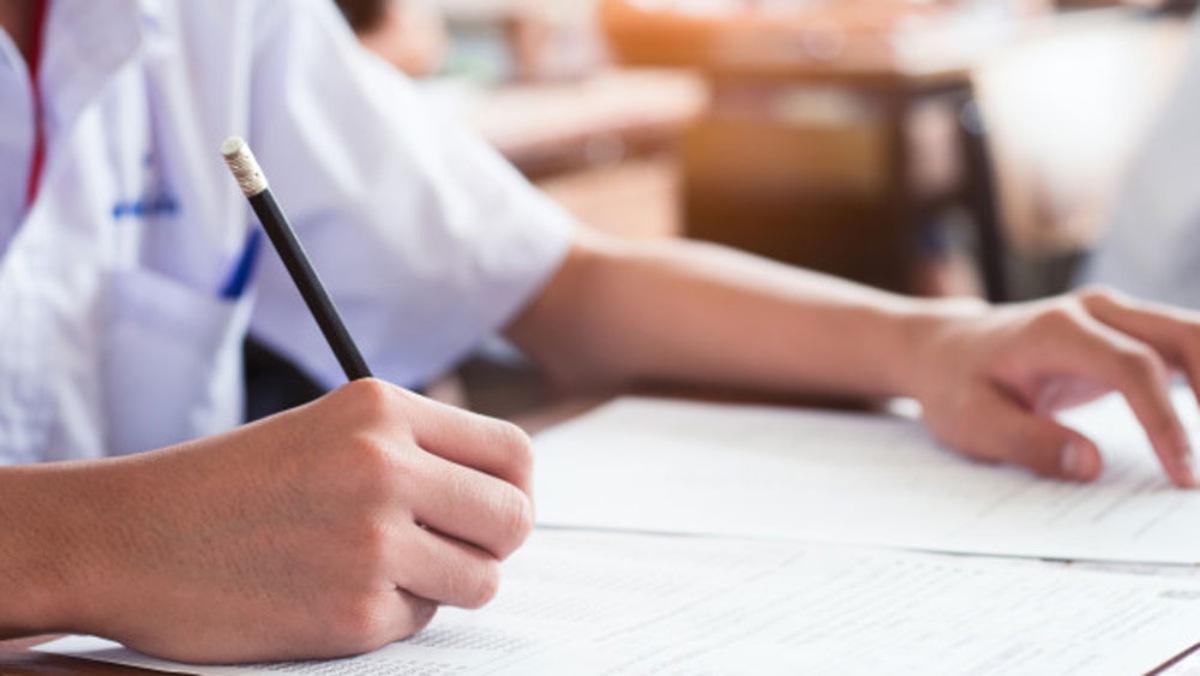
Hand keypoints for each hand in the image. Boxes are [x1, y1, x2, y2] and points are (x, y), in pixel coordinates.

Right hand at [39, 379, 533, 662]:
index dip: (513, 489)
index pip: (513, 454)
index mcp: (383, 410)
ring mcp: (371, 541)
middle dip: (492, 543)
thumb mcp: (330, 430)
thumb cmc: (230, 485)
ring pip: (480, 579)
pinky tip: (329, 593)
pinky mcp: (353, 612)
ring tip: (381, 570)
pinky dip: (386, 616)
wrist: (129, 539)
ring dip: (443, 585)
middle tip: (452, 550)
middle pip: (514, 519)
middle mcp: (385, 466)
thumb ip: (418, 449)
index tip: (490, 509)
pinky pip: (418, 622)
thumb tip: (506, 491)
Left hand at [912, 287, 1198, 487]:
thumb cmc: (956, 387)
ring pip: (1192, 336)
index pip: (1133, 368)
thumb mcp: (971, 422)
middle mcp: (1094, 311)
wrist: (943, 350)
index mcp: (1055, 331)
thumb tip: (1091, 465)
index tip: (1184, 475)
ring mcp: (1114, 316)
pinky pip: (1182, 348)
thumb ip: (1028, 442)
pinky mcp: (1125, 332)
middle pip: (1184, 336)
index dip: (1165, 422)